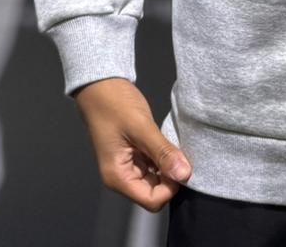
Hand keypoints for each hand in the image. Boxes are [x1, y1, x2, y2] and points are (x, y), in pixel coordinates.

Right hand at [72, 77, 191, 210]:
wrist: (101, 84)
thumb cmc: (114, 104)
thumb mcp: (141, 127)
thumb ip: (162, 152)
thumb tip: (185, 174)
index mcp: (118, 177)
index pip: (152, 201)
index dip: (170, 186)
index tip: (181, 164)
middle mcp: (121, 177)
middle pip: (155, 192)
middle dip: (170, 176)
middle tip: (179, 151)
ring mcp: (127, 166)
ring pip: (156, 179)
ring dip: (167, 166)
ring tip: (172, 144)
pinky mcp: (133, 154)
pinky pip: (153, 165)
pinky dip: (162, 157)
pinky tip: (167, 142)